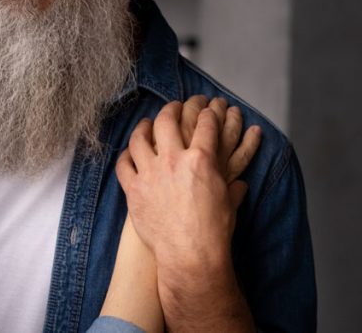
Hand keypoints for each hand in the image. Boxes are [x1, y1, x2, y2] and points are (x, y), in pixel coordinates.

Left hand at [115, 99, 258, 330]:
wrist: (189, 255)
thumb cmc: (213, 232)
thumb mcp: (229, 203)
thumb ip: (232, 188)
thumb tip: (239, 185)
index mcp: (201, 159)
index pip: (205, 125)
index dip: (208, 114)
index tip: (207, 110)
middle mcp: (173, 160)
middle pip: (167, 121)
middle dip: (173, 109)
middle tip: (175, 107)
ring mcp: (150, 173)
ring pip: (139, 139)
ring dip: (142, 127)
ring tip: (146, 123)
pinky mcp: (133, 189)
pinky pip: (123, 165)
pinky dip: (125, 156)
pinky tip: (128, 153)